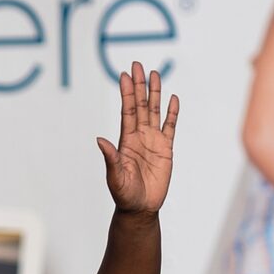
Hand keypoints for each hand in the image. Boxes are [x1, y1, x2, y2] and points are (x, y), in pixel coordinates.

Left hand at [96, 62, 177, 214]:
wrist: (140, 208)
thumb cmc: (124, 195)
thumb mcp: (115, 177)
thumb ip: (111, 158)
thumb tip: (100, 140)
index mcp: (126, 141)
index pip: (127, 111)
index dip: (127, 93)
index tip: (124, 75)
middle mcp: (139, 137)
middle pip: (141, 105)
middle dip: (139, 86)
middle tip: (138, 65)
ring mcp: (153, 141)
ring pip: (155, 111)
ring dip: (155, 93)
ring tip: (154, 74)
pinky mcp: (166, 149)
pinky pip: (170, 127)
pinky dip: (172, 113)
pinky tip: (173, 98)